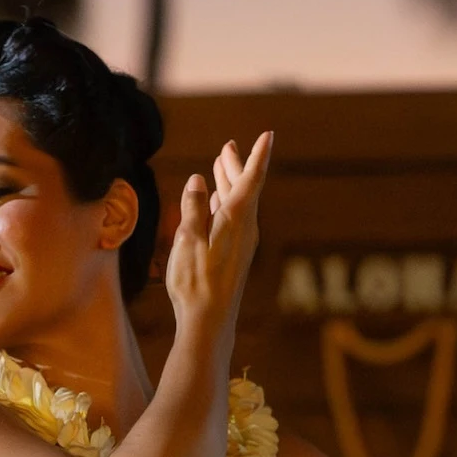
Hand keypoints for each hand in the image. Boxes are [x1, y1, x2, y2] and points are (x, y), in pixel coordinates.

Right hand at [164, 132, 273, 335]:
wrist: (209, 321)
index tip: (268, 135)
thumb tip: (197, 181)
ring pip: (237, 204)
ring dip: (227, 184)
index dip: (258, 155)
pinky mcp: (234, 255)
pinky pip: (232, 220)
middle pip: (243, 189)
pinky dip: (223, 205)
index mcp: (237, 219)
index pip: (252, 178)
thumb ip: (193, 208)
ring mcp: (241, 243)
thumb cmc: (196, 282)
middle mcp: (244, 228)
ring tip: (220, 165)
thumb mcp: (188, 239)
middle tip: (228, 146)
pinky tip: (215, 203)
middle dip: (235, 165)